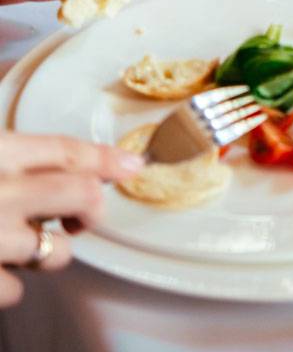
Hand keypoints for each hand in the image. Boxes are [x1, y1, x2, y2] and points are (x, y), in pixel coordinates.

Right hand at [0, 132, 142, 304]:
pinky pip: (18, 290)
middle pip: (81, 194)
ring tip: (19, 244)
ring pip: (57, 250)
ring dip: (48, 251)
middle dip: (89, 208)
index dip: (105, 159)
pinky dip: (11, 283)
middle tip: (80, 216)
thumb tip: (65, 168)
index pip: (66, 151)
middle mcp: (2, 193)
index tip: (132, 166)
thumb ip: (16, 162)